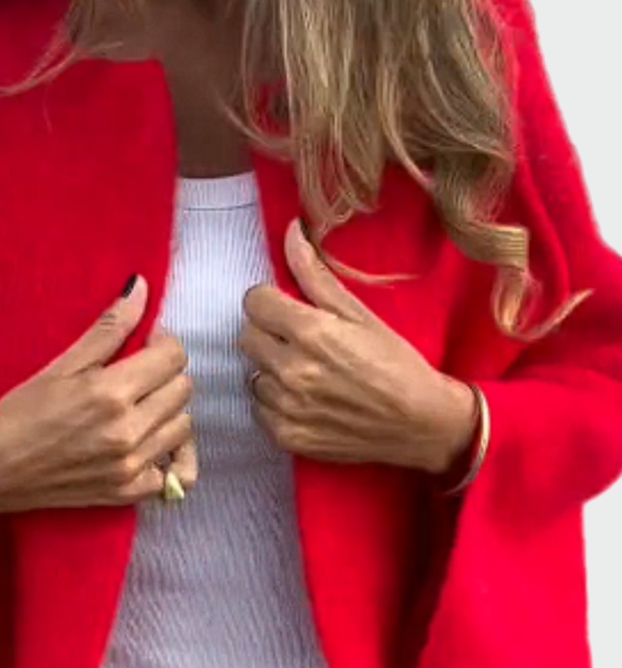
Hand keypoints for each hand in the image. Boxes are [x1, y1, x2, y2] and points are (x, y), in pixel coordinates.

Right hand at [0, 276, 197, 516]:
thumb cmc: (20, 412)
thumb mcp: (63, 364)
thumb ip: (109, 328)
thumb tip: (142, 288)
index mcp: (111, 392)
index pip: (174, 356)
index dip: (162, 344)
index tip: (144, 347)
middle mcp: (128, 431)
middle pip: (183, 389)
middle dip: (166, 375)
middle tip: (139, 376)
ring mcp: (131, 466)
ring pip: (184, 426)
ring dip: (168, 412)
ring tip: (141, 408)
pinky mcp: (128, 492)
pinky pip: (174, 472)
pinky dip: (166, 457)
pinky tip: (146, 445)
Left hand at [239, 220, 477, 473]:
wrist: (420, 423)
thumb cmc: (395, 362)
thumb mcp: (359, 313)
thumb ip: (315, 274)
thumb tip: (290, 231)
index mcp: (309, 332)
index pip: (253, 302)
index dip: (270, 301)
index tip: (287, 308)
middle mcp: (291, 370)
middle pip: (247, 336)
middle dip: (268, 333)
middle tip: (299, 340)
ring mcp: (286, 407)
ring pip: (251, 373)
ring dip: (271, 369)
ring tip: (306, 372)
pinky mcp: (286, 436)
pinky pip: (259, 408)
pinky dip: (275, 402)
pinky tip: (304, 398)